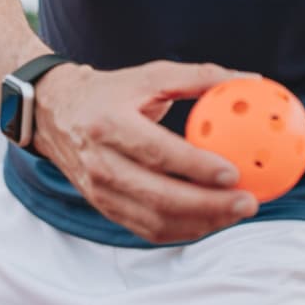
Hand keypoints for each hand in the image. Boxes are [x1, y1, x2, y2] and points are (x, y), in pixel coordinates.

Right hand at [29, 61, 255, 243]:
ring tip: (237, 212)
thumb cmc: (110, 92)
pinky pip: (147, 229)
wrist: (54, 113)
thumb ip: (200, 76)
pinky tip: (211, 220)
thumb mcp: (149, 75)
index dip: (196, 167)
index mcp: (109, 124)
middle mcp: (101, 162)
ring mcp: (100, 190)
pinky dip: (183, 230)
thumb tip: (251, 80)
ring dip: (201, 222)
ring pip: (155, 220)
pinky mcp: (104, 207)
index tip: (234, 172)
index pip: (156, 152)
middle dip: (209, 205)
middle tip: (248, 201)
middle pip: (158, 196)